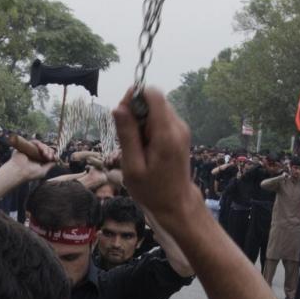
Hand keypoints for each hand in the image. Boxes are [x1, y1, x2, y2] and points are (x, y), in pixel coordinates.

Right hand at [7, 140, 56, 182]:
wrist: (19, 171)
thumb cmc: (30, 174)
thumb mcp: (43, 171)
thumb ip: (50, 166)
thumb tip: (56, 160)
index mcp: (39, 161)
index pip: (48, 155)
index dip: (53, 155)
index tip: (55, 157)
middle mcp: (36, 155)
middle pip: (46, 149)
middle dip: (50, 152)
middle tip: (49, 157)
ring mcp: (31, 150)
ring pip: (42, 145)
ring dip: (45, 148)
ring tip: (44, 154)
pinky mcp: (27, 146)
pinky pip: (35, 142)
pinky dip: (39, 144)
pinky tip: (41, 148)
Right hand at [112, 87, 192, 219]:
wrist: (176, 204)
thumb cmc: (151, 190)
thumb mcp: (132, 166)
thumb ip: (127, 135)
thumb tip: (118, 107)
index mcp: (166, 134)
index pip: (153, 94)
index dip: (134, 98)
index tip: (122, 116)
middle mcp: (178, 126)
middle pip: (153, 100)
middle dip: (135, 111)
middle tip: (126, 137)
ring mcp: (181, 128)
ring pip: (155, 108)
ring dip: (140, 120)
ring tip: (135, 145)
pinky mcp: (179, 132)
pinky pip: (159, 118)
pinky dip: (148, 127)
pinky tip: (144, 146)